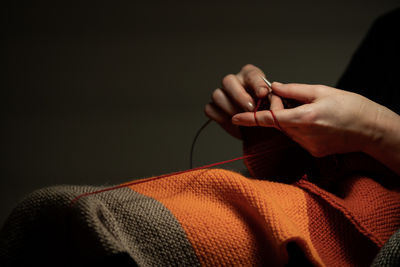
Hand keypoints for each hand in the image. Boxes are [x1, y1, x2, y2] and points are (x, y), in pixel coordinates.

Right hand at [204, 64, 283, 138]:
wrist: (259, 130)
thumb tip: (267, 96)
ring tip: (242, 118)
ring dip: (230, 108)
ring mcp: (222, 94)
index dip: (257, 83)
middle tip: (251, 108)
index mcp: (250, 76)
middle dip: (240, 95)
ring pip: (217, 95)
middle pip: (228, 81)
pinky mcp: (214, 108)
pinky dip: (220, 116)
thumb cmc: (267, 113)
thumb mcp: (274, 105)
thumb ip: (271, 98)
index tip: (263, 94)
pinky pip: (210, 109)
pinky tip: (232, 122)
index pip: (251, 74)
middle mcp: (234, 82)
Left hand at [232, 82, 381, 156]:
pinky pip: (298, 138)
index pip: (269, 119)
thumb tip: (273, 86)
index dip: (250, 119)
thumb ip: (294, 90)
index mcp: (303, 118)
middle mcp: (303, 135)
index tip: (234, 118)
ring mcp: (307, 146)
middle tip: (294, 99)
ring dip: (291, 120)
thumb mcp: (321, 91)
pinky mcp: (312, 152)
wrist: (371, 130)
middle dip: (279, 110)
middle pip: (279, 122)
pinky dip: (301, 129)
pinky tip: (317, 123)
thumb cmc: (350, 106)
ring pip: (288, 130)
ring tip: (311, 111)